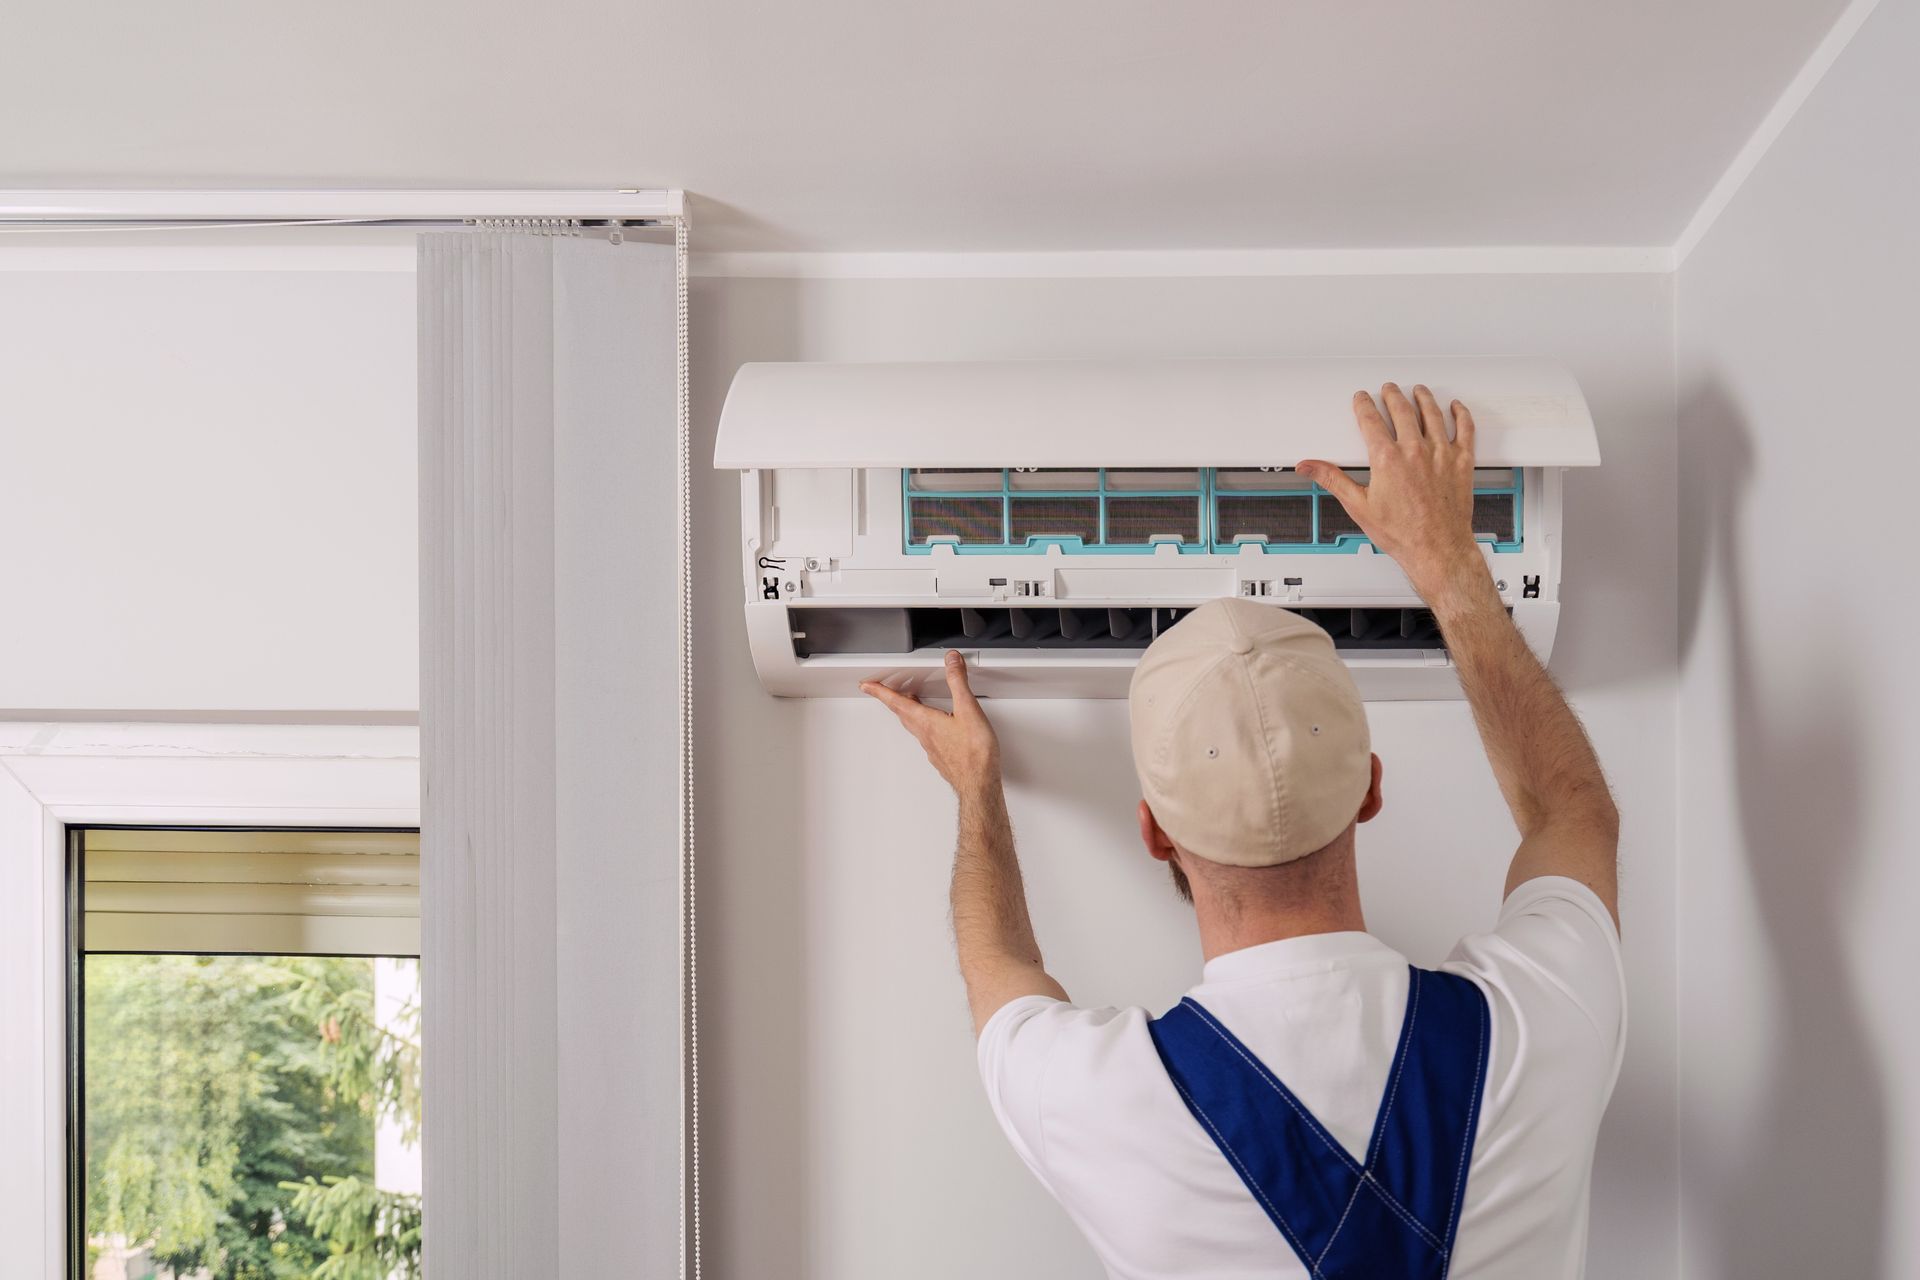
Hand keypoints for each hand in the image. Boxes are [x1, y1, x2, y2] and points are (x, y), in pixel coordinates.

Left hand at [861, 651, 1001, 795]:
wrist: (978, 785)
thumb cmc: (975, 754)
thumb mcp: (968, 709)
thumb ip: (958, 682)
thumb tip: (951, 661)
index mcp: (926, 722)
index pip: (896, 702)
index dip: (880, 692)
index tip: (866, 686)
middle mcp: (925, 736)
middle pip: (903, 714)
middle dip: (893, 701)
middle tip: (884, 693)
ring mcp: (933, 749)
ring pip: (914, 727)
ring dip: (909, 713)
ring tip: (910, 704)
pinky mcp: (942, 758)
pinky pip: (927, 739)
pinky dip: (925, 727)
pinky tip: (935, 729)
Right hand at [1298, 383, 1490, 603]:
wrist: (1437, 549)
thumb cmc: (1403, 533)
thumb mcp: (1359, 506)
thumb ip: (1333, 480)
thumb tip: (1310, 467)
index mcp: (1388, 459)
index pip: (1371, 421)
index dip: (1364, 406)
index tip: (1362, 399)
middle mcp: (1415, 451)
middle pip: (1402, 410)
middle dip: (1392, 396)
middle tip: (1388, 389)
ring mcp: (1441, 454)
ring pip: (1433, 415)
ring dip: (1424, 398)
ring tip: (1419, 390)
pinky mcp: (1462, 462)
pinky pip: (1465, 430)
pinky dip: (1461, 415)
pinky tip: (1457, 408)